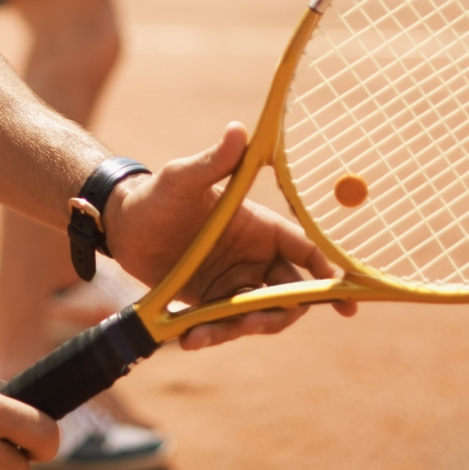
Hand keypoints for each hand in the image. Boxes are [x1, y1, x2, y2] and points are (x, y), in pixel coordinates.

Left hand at [101, 125, 357, 351]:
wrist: (123, 226)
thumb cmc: (156, 194)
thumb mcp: (182, 177)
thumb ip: (214, 162)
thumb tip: (238, 130)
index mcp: (260, 227)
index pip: (306, 252)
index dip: (329, 275)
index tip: (345, 302)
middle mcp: (254, 257)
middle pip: (289, 294)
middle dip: (279, 313)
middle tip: (249, 322)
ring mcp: (234, 283)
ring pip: (258, 316)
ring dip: (240, 330)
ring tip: (203, 334)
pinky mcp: (212, 302)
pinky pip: (224, 326)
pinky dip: (212, 336)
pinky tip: (189, 339)